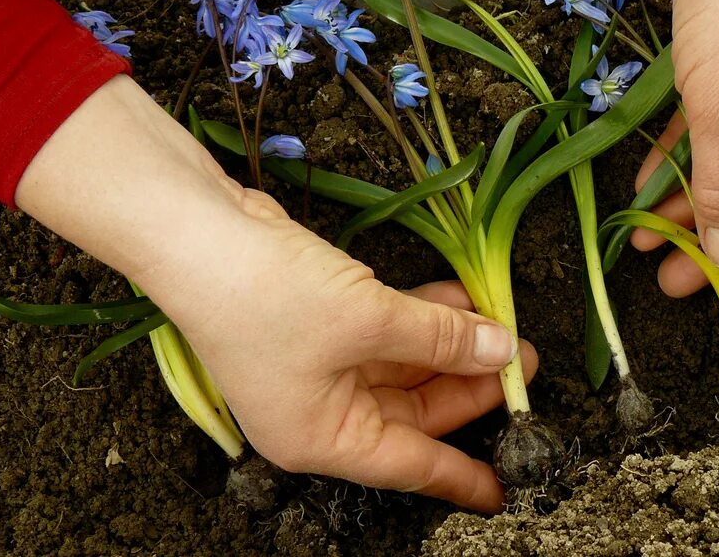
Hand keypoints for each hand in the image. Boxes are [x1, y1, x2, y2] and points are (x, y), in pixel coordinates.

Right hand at [16, 75, 533, 511]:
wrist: (198, 233)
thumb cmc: (271, 297)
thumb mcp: (369, 321)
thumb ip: (440, 340)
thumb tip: (501, 352)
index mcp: (321, 437)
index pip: (407, 464)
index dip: (460, 475)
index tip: (502, 486)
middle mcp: (318, 408)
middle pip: (410, 410)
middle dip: (466, 384)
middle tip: (520, 363)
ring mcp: (316, 362)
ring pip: (401, 364)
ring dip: (448, 343)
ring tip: (502, 324)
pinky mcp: (317, 319)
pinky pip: (384, 329)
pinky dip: (420, 316)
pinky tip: (460, 296)